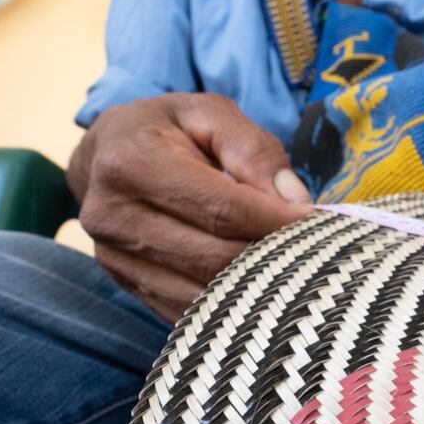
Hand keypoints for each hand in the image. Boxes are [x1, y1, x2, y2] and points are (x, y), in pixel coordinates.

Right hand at [68, 93, 310, 321]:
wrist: (104, 153)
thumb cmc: (167, 128)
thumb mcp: (210, 113)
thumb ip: (254, 149)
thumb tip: (294, 201)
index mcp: (133, 164)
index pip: (221, 208)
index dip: (275, 222)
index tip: (319, 225)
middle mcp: (113, 216)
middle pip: (213, 257)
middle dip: (272, 257)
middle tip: (316, 252)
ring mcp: (114, 259)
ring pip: (202, 292)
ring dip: (256, 287)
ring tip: (294, 269)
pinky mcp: (125, 285)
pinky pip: (187, 310)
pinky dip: (230, 305)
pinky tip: (260, 288)